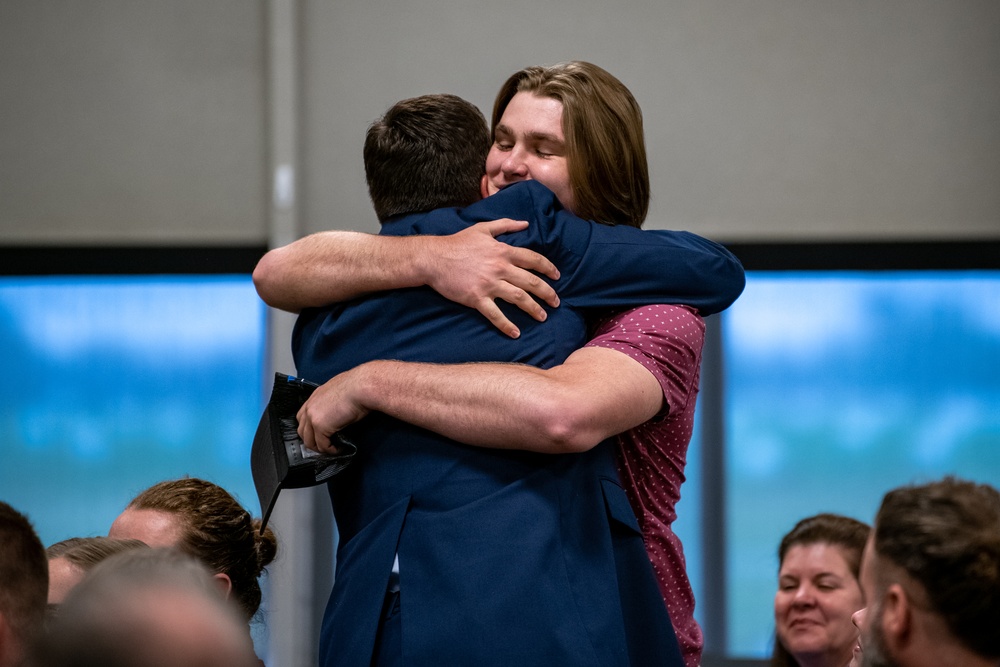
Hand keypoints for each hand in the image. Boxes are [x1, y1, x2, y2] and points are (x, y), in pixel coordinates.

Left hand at [296, 368, 369, 453]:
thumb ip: (334, 403)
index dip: (310, 429)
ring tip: (332, 449)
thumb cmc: (358, 387)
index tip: (319, 436)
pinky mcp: (320, 426)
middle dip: (312, 441)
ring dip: (321, 448)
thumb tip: (339, 413)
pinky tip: (339, 449)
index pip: (303, 417)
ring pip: (309, 441)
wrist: (362, 387)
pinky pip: (323, 445)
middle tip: (325, 446)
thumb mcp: (341, 392)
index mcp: (315, 396)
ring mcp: (313, 417)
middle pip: (302, 431)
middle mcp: (310, 406)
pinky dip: (331, 450)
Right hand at [424, 219, 560, 337]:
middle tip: (556, 303)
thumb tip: (525, 223)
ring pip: (519, 298)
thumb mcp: (482, 228)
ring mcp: (489, 284)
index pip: (533, 260)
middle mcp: (500, 268)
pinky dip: (507, 325)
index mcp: (503, 251)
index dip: (548, 268)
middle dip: (547, 293)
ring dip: (534, 309)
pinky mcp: (477, 298)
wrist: (434, 258)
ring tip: (543, 317)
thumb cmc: (457, 243)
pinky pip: (496, 314)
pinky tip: (516, 333)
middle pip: (532, 282)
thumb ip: (505, 225)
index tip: (557, 276)